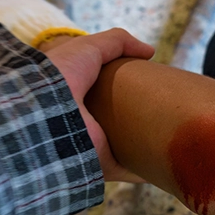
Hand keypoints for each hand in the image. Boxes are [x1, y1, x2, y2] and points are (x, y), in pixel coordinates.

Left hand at [42, 29, 154, 181]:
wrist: (43, 109)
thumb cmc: (59, 76)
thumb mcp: (87, 48)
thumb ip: (117, 43)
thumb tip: (150, 52)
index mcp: (76, 99)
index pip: (103, 97)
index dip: (124, 91)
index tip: (150, 87)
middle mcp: (83, 125)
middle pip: (117, 125)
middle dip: (138, 121)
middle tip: (165, 112)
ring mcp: (92, 149)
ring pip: (125, 149)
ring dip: (143, 146)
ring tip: (171, 137)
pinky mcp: (102, 166)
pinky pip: (129, 171)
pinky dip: (145, 171)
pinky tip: (165, 164)